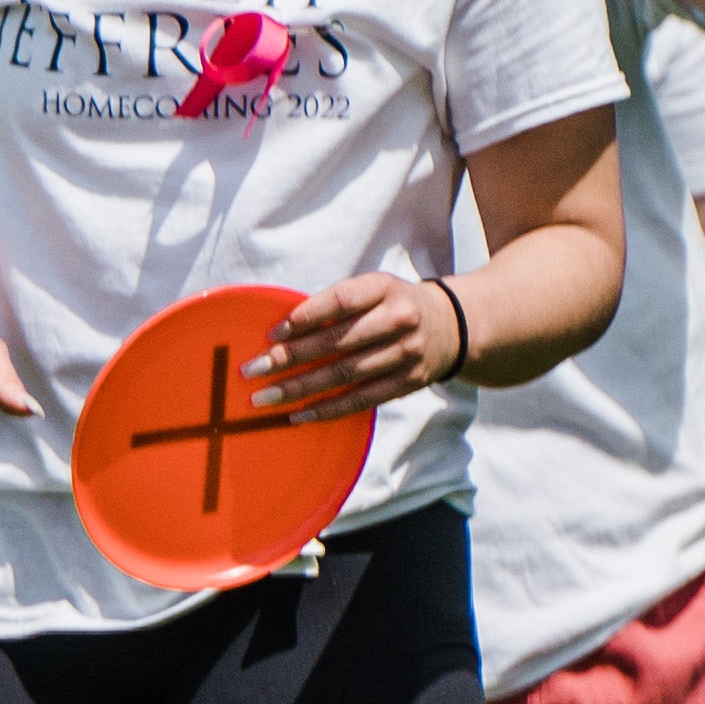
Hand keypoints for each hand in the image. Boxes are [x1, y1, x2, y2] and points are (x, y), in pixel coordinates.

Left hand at [239, 271, 467, 424]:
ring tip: (263, 397)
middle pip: (336, 342)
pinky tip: (297, 415)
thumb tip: (279, 332)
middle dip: (289, 357)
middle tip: (251, 370)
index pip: (340, 300)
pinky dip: (327, 409)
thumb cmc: (391, 306)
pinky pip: (361, 400)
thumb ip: (335, 305)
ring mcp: (406, 353)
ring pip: (344, 374)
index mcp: (384, 288)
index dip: (304, 316)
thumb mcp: (373, 290)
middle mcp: (399, 319)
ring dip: (299, 388)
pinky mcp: (407, 382)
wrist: (453, 325)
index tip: (272, 333)